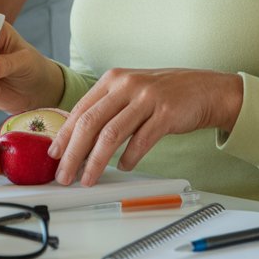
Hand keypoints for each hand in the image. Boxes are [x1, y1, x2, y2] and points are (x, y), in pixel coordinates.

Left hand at [48, 68, 242, 186]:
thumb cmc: (163, 95)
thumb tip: (76, 138)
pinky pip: (141, 140)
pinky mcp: (165, 113)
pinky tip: (123, 166)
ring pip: (111, 134)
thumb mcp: (129, 92)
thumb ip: (106, 109)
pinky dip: (129, 157)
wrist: (204, 90)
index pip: (80, 110)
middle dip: (73, 153)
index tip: (54, 155)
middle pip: (90, 123)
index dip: (64, 135)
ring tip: (88, 178)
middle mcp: (126, 85)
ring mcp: (146, 98)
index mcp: (112, 79)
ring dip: (96, 161)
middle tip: (65, 174)